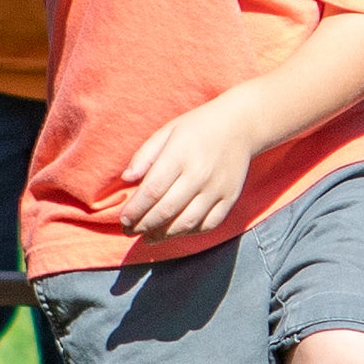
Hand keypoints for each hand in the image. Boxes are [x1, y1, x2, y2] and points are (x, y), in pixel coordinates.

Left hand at [118, 92, 258, 239]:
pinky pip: (207, 224)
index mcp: (180, 154)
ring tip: (148, 237)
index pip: (152, 191)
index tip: (123, 219)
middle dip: (143, 225)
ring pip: (186, 222)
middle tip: (129, 231)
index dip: (135, 210)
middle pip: (166, 210)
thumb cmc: (197, 128)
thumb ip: (144, 155)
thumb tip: (126, 179)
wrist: (240, 126)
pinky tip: (175, 231)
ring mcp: (217, 189)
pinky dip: (189, 232)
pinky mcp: (230, 198)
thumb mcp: (167, 132)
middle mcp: (199, 174)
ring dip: (163, 235)